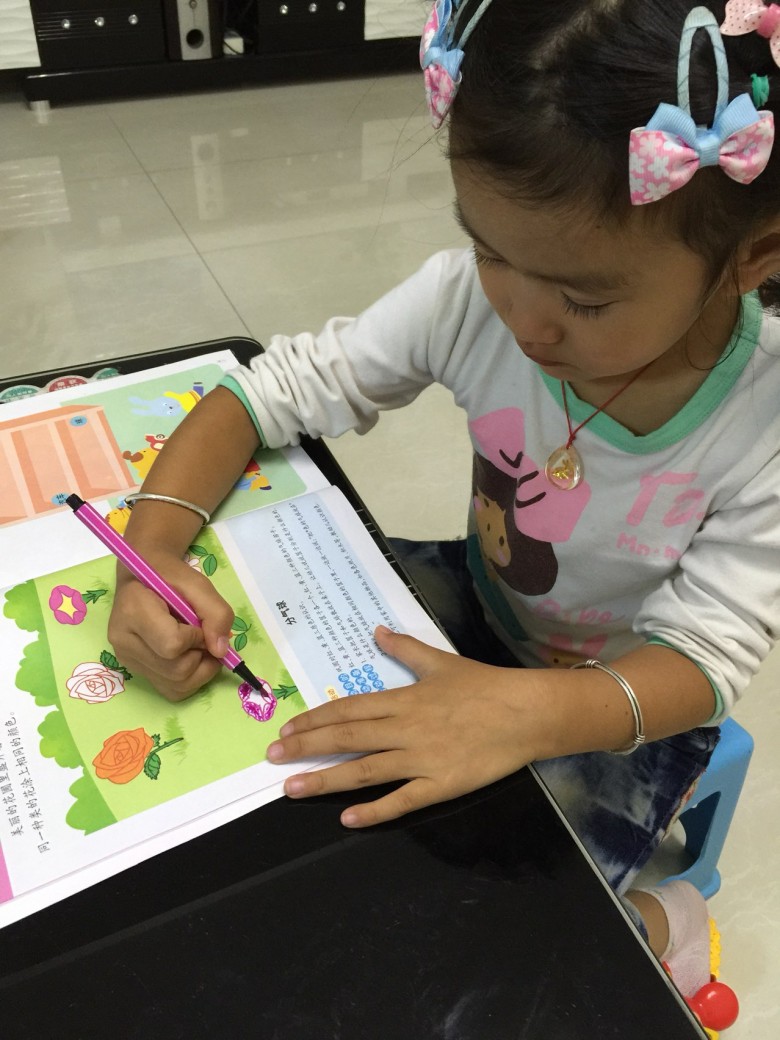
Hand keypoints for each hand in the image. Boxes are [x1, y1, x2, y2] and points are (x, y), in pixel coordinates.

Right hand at [107, 554, 235, 700]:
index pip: (172, 645)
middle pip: (176, 671)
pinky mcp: (134, 670)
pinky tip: (189, 656)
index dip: (196, 638)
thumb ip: (216, 613)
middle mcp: (124, 641)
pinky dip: (189, 679)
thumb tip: (220, 651)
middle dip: (201, 656)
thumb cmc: (169, 576)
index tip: (198, 622)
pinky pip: (169, 690)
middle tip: (202, 635)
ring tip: (196, 645)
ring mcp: (126, 659)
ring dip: (198, 670)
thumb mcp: (198, 584)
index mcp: (133, 612)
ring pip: (175, 686)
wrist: (142, 577)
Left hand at [266, 625, 540, 827]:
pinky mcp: (441, 784)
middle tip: (273, 758)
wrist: (526, 712)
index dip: (315, 719)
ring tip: (292, 789)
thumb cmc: (484, 685)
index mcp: (403, 698)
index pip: (349, 709)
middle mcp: (404, 728)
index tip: (287, 730)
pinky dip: (375, 811)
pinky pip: (403, 800)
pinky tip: (348, 819)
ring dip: (326, 780)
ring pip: (365, 770)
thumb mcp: (440, 661)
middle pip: (347, 738)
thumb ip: (406, 649)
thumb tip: (377, 632)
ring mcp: (421, 759)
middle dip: (306, 748)